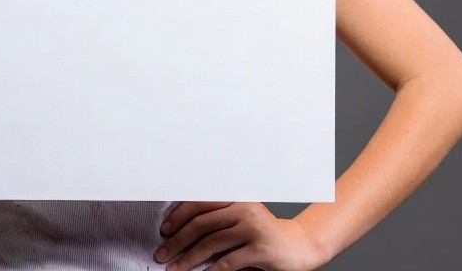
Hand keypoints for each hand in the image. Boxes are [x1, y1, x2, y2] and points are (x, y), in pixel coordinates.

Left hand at [153, 202, 322, 270]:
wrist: (298, 246)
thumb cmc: (264, 233)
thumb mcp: (242, 219)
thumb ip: (218, 219)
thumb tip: (181, 230)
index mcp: (236, 198)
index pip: (200, 203)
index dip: (179, 215)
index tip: (164, 229)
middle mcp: (243, 209)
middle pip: (201, 223)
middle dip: (178, 240)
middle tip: (163, 252)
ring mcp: (252, 228)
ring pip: (211, 243)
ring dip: (188, 258)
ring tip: (175, 268)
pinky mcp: (259, 249)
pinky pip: (227, 262)